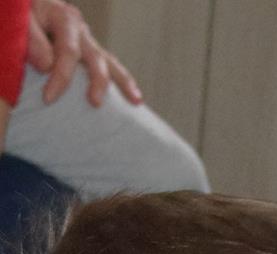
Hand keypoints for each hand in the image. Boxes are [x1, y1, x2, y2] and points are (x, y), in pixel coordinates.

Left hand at [27, 1, 142, 107]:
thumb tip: (47, 65)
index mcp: (63, 18)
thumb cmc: (24, 16)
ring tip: (135, 100)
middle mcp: (80, 28)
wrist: (31, 9)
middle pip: (95, 57)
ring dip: (122, 82)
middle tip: (94, 103)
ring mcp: (87, 40)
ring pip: (108, 62)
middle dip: (97, 81)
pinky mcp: (89, 50)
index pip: (68, 52)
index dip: (60, 77)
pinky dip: (121, 81)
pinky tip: (134, 98)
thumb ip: (32, 40)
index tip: (49, 99)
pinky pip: (108, 66)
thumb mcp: (22, 20)